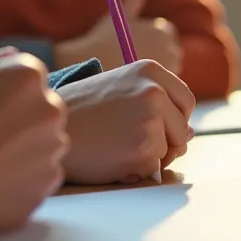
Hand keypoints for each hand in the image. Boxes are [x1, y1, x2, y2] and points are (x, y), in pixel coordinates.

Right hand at [0, 50, 68, 235]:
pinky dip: (21, 180)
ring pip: (43, 145)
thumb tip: (8, 57)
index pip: (28, 75)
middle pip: (41, 109)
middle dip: (19, 119)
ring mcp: (51, 149)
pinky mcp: (46, 184)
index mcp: (26, 75)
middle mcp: (49, 109)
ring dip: (22, 150)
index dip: (4, 88)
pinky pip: (40, 176)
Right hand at [55, 0, 182, 73]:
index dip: (152, 39)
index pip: (167, 33)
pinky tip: (135, 83)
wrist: (88, 64)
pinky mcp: (160, 85)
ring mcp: (166, 68)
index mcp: (163, 30)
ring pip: (169, 69)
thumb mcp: (120, 14)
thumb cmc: (102, 39)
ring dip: (157, 69)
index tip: (135, 45)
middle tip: (131, 59)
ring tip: (132, 70)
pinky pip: (164, 86)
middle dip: (157, 54)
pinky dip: (154, 83)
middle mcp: (169, 48)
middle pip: (172, 52)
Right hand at [56, 59, 195, 183]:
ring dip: (148, 157)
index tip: (154, 127)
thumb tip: (191, 133)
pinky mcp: (143, 148)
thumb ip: (155, 104)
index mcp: (150, 70)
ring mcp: (150, 119)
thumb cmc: (80, 112)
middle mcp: (154, 91)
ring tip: (114, 146)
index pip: (185, 101)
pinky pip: (153, 168)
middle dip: (167, 143)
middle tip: (132, 144)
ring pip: (168, 150)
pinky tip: (110, 158)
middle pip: (183, 128)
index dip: (174, 120)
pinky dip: (135, 170)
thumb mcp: (118, 91)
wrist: (49, 128)